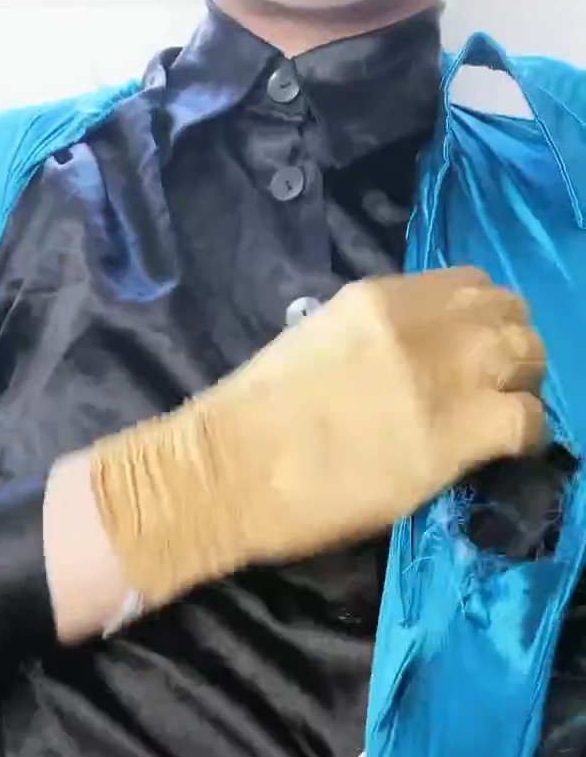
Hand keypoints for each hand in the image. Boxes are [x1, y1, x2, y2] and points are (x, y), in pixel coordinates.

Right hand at [91, 268, 545, 608]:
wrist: (228, 471)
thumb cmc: (248, 424)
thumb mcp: (308, 348)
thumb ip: (360, 343)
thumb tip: (388, 367)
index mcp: (378, 298)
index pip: (465, 285)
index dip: (480, 321)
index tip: (472, 354)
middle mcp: (421, 323)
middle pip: (507, 313)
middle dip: (512, 348)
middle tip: (499, 389)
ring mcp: (443, 373)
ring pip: (527, 355)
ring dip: (525, 385)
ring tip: (506, 417)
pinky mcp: (456, 431)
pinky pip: (527, 419)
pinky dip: (528, 435)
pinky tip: (508, 453)